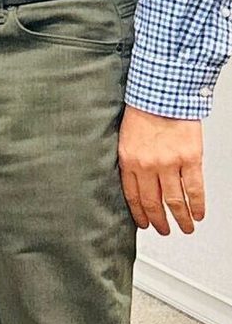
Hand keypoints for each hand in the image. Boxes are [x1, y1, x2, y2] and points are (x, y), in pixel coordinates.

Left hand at [118, 106, 204, 234]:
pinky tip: (199, 213)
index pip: (132, 196)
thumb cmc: (144, 110)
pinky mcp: (190, 158)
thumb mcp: (125, 138)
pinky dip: (198, 204)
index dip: (139, 213)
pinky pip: (195, 188)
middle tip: (164, 230)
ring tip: (185, 227)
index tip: (144, 223)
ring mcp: (170, 164)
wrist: (164, 93)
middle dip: (159, 221)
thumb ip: (130, 161)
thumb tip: (134, 181)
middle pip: (153, 202)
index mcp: (129, 161)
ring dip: (181, 218)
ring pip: (175, 200)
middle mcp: (148, 165)